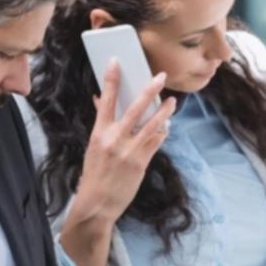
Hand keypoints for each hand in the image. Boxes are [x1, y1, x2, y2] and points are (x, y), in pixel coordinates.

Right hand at [61, 63, 175, 260]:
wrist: (98, 204)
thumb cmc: (94, 175)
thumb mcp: (93, 148)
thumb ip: (101, 125)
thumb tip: (101, 101)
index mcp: (99, 133)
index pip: (106, 100)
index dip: (111, 80)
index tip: (116, 62)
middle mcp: (115, 139)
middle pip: (135, 108)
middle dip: (149, 90)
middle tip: (160, 76)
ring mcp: (130, 151)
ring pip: (152, 124)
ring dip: (164, 111)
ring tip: (172, 102)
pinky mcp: (141, 162)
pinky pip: (156, 142)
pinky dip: (162, 132)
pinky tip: (166, 126)